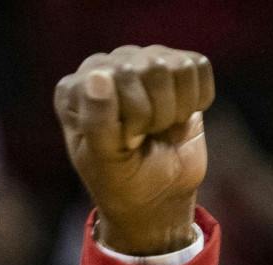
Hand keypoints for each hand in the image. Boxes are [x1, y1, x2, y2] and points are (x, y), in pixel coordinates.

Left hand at [55, 46, 213, 255]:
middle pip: (148, 68)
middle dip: (153, 115)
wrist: (157, 195)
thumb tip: (98, 75)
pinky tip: (179, 116)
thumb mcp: (104, 160)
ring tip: (159, 128)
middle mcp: (105, 67)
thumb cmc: (121, 179)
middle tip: (142, 138)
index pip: (112, 79)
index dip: (130, 118)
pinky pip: (198, 66)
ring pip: (175, 66)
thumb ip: (97, 121)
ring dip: (174, 110)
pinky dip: (196, 99)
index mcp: (74, 89)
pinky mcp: (175, 66)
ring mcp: (140, 62)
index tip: (123, 144)